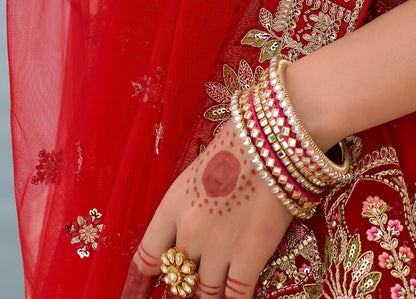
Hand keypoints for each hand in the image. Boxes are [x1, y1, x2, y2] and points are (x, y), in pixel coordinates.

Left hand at [123, 116, 291, 297]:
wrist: (277, 134)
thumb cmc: (244, 139)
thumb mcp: (204, 169)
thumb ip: (193, 205)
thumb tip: (191, 230)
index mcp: (173, 205)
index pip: (146, 258)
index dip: (138, 286)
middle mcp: (189, 231)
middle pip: (177, 280)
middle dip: (184, 287)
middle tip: (192, 286)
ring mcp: (218, 246)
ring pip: (206, 294)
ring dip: (211, 294)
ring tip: (218, 289)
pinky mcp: (250, 254)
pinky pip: (235, 296)